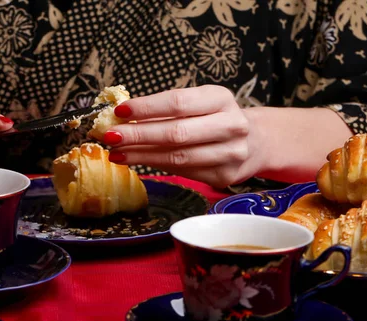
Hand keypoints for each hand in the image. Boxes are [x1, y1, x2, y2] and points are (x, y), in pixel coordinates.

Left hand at [98, 85, 264, 187]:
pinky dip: (155, 166)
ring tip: (116, 153)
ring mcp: (231, 153)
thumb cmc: (215, 118)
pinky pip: (183, 171)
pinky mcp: (224, 176)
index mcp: (221, 98)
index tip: (119, 111)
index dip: (146, 108)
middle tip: (110, 137)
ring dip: (141, 156)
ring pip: (177, 157)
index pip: (178, 103)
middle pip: (176, 133)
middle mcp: (231, 125)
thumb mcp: (199, 104)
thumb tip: (121, 117)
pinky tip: (136, 162)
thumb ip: (166, 109)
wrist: (255, 142)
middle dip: (138, 135)